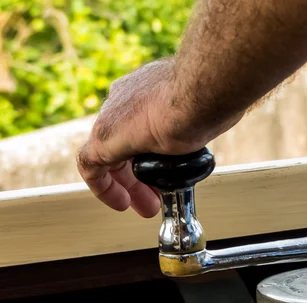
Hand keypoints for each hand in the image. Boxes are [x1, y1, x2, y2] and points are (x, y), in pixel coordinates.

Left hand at [76, 57, 242, 217]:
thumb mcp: (201, 112)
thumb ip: (197, 121)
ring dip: (128, 186)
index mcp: (145, 90)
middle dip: (139, 176)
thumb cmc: (210, 95)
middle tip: (154, 196)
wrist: (201, 90)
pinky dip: (104, 188)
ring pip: (110, 158)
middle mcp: (125, 99)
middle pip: (124, 145)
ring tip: (146, 206)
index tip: (160, 171)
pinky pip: (92, 167)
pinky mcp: (104, 138)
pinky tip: (120, 202)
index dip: (149, 154)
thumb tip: (211, 127)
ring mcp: (112, 117)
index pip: (138, 126)